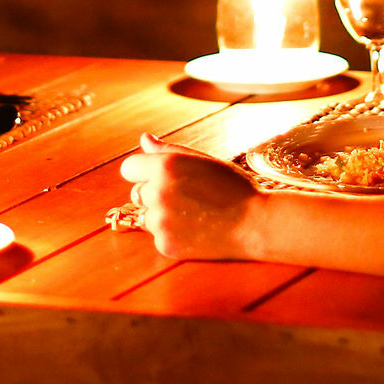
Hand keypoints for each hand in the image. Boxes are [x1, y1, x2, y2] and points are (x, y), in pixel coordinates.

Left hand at [117, 135, 256, 259]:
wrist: (255, 224)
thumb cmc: (233, 188)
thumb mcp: (204, 161)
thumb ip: (169, 150)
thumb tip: (144, 139)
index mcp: (166, 166)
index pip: (128, 168)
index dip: (142, 172)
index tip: (159, 176)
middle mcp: (158, 192)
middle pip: (136, 193)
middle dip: (154, 194)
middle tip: (187, 196)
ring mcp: (160, 221)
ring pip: (146, 216)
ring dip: (162, 215)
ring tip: (194, 214)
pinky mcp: (165, 244)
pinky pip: (158, 236)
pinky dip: (172, 235)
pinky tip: (196, 231)